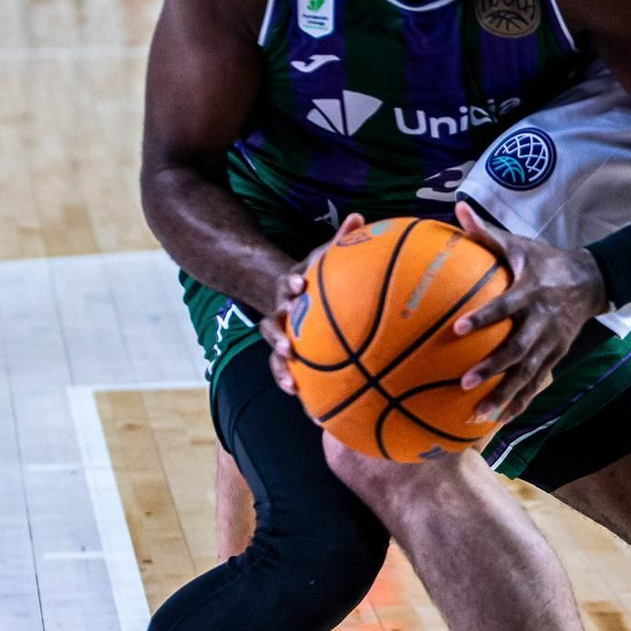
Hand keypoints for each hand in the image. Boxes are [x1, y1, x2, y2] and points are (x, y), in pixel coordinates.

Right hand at [258, 212, 368, 396]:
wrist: (294, 295)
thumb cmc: (317, 275)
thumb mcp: (325, 255)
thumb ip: (340, 240)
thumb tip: (359, 216)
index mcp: (289, 288)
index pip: (285, 283)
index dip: (289, 283)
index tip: (299, 285)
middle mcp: (280, 313)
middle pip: (271, 326)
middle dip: (277, 338)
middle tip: (288, 349)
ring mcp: (282, 337)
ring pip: (274, 356)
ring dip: (281, 371)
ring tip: (293, 388)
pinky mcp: (289, 358)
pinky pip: (291, 375)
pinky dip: (301, 390)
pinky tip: (315, 413)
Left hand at [449, 201, 605, 427]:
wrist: (594, 281)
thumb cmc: (546, 262)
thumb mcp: (520, 245)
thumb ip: (486, 232)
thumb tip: (457, 207)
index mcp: (531, 293)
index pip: (504, 306)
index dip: (483, 318)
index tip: (457, 329)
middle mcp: (542, 322)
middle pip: (517, 349)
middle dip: (493, 367)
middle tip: (464, 382)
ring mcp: (552, 343)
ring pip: (528, 374)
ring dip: (504, 395)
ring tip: (478, 415)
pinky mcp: (557, 357)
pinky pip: (537, 383)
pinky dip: (520, 402)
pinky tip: (499, 421)